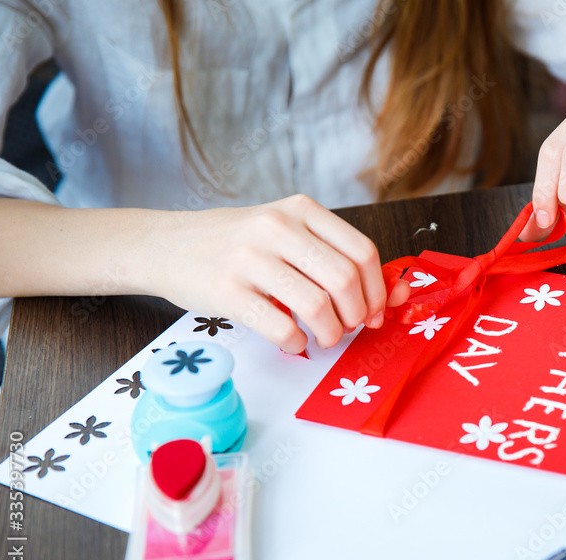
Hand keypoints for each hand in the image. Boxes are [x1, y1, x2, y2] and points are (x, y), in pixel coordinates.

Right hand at [149, 194, 406, 352]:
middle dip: (358, 315)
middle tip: (350, 328)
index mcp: (301, 210)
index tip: (376, 313)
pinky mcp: (228, 291)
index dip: (378, 290)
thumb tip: (398, 294)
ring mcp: (250, 258)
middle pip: (345, 280)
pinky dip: (297, 342)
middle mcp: (277, 228)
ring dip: (331, 334)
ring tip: (323, 338)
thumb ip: (334, 258)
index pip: (362, 252)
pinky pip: (281, 326)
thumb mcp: (287, 235)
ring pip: (317, 306)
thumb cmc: (239, 244)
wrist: (167, 245)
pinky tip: (294, 341)